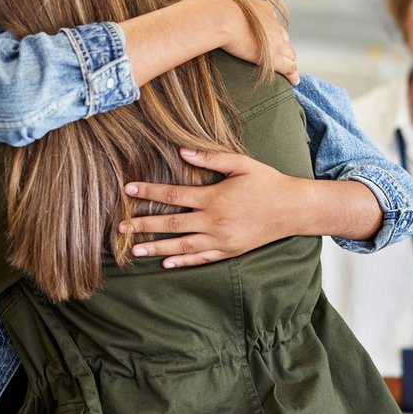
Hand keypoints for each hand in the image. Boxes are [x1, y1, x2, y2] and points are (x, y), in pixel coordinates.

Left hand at [120, 149, 307, 267]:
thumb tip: (181, 150)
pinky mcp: (229, 251)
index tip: (128, 191)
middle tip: (120, 229)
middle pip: (171, 224)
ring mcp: (221, 239)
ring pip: (182, 246)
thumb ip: (210, 157)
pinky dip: (182, 261)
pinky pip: (201, 258)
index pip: (173, 195)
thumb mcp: (240, 164)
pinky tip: (166, 263)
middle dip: (143, 225)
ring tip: (134, 251)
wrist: (292, 209)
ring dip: (156, 248)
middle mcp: (214, 221)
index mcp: (214, 197)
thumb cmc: (267, 182)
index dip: (148, 193)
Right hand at [218, 0, 297, 84]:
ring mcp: (277, 42)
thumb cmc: (214, 11)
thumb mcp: (221, 3)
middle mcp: (273, 24)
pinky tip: (294, 81)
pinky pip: (290, 68)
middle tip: (277, 56)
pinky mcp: (276, 58)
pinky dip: (293, 75)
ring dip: (289, 60)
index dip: (271, 32)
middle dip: (282, 46)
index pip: (272, 22)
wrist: (221, 17)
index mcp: (262, 9)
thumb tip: (209, 5)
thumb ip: (223, 6)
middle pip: (283, 38)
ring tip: (288, 70)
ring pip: (289, 53)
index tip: (268, 37)